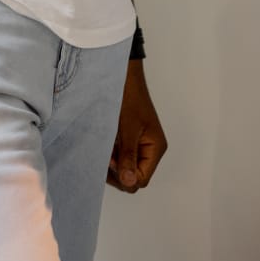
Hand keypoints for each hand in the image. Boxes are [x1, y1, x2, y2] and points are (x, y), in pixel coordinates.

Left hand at [107, 60, 165, 192]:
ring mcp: (139, 146)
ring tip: (104, 149)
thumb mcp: (128, 130)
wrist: (123, 78)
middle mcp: (149, 150)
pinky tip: (104, 144)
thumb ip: (128, 157)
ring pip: (125, 167)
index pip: (142, 179)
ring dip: (112, 163)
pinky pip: (120, 156)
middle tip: (105, 157)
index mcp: (155, 148)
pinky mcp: (128, 140)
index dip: (125, 177)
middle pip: (134, 176)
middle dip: (118, 171)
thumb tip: (129, 182)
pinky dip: (111, 154)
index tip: (111, 163)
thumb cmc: (129, 99)